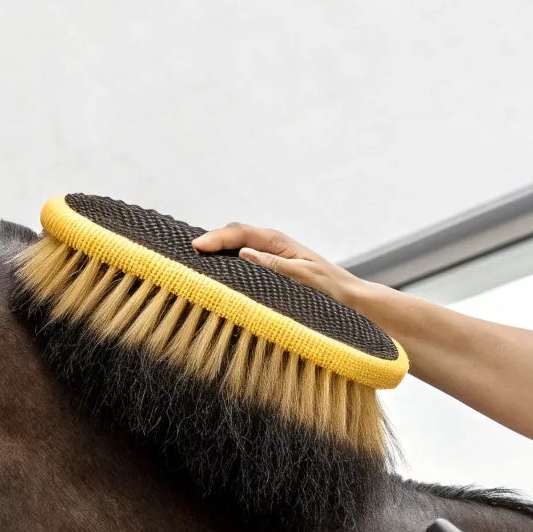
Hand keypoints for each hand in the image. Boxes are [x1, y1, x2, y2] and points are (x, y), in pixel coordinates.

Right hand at [191, 223, 374, 306]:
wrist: (348, 298)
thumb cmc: (330, 289)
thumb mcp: (305, 277)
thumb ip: (275, 265)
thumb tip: (244, 253)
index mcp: (277, 242)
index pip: (239, 233)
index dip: (215, 238)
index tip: (195, 247)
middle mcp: (269, 244)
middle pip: (232, 234)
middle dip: (209, 240)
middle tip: (185, 254)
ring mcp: (266, 255)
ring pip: (233, 245)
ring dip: (214, 250)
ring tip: (192, 260)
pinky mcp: (265, 267)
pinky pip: (238, 259)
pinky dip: (223, 261)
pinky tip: (212, 271)